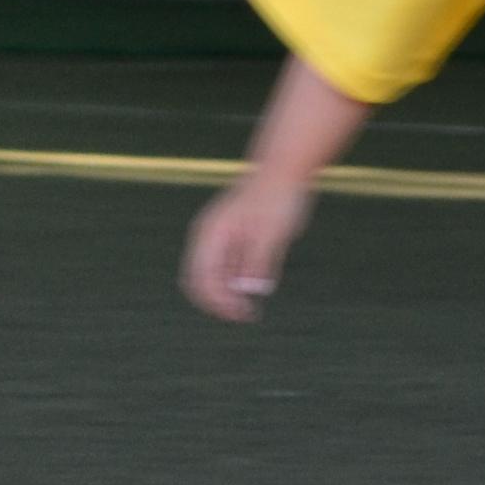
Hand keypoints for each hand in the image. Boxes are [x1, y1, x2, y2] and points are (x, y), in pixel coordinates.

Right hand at [181, 171, 316, 321]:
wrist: (284, 168)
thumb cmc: (277, 196)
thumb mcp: (271, 232)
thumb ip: (258, 261)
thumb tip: (251, 290)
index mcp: (212, 233)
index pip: (203, 277)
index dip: (219, 302)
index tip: (242, 314)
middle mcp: (209, 235)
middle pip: (200, 279)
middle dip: (219, 302)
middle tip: (244, 315)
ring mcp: (219, 235)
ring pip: (213, 275)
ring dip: (227, 293)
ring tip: (251, 307)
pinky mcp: (233, 236)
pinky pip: (226, 266)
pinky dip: (235, 281)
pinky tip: (254, 288)